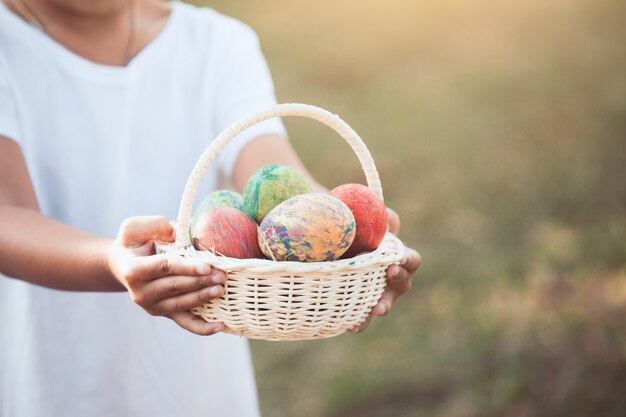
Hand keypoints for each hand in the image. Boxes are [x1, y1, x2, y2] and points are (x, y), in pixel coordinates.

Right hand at [107, 216, 226, 335]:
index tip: (207, 267)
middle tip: (222, 276)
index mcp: (134, 270)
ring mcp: (153, 306)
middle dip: (201, 281)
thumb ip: (154, 226)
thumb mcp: (134, 228)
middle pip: (176, 287)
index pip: (165, 268)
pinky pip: (185, 323)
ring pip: (182, 304)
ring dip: (204, 298)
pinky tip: (220, 326)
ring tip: (222, 290)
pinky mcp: (165, 314)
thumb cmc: (133, 243)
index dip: (187, 268)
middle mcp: (141, 293)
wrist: (123, 265)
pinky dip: (203, 327)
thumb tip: (176, 234)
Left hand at [348, 208, 420, 333]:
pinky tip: (351, 326)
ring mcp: (377, 291)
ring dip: (383, 306)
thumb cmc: (355, 227)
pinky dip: (360, 321)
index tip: (395, 262)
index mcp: (396, 256)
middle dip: (398, 280)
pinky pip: (363, 316)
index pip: (410, 259)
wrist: (333, 243)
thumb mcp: (365, 215)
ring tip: (376, 310)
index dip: (407, 261)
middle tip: (390, 275)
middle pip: (403, 283)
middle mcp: (391, 276)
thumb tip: (382, 215)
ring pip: (385, 302)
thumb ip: (376, 212)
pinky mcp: (361, 303)